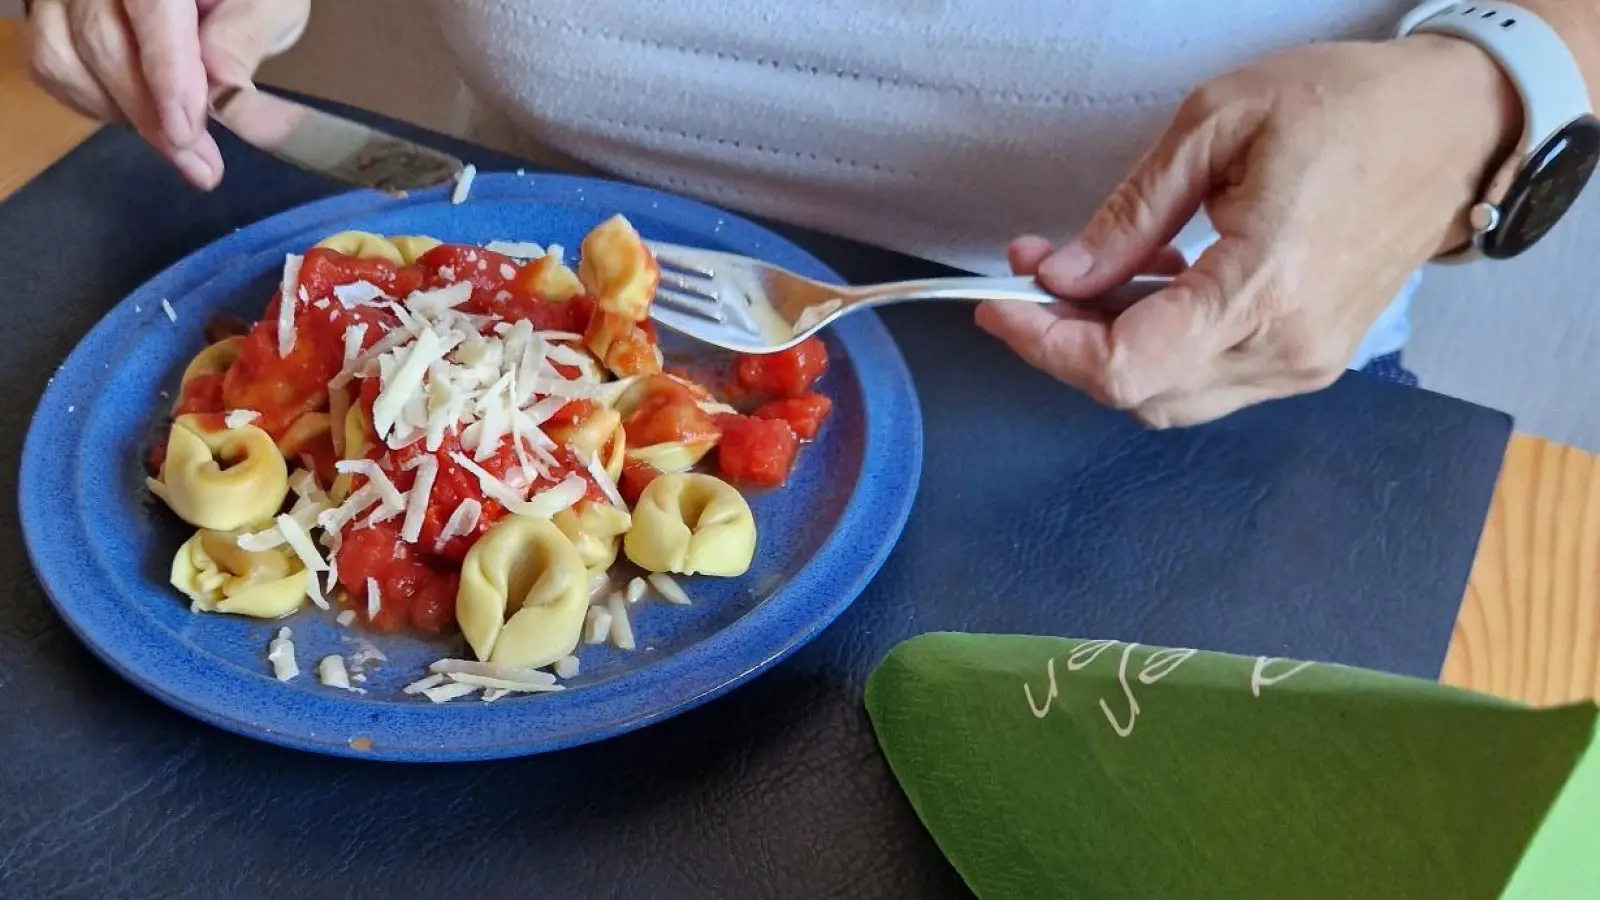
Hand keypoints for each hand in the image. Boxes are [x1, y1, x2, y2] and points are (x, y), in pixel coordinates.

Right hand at [25, 0, 310, 189]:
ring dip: (121, 113)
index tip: (184, 131)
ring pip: (65, 58)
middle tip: (201, 165)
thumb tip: (223, 89)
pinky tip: (140, 116)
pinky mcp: (50, 15)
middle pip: (101, 40)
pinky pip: (51, 67)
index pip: (151, 6)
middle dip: (151, 115)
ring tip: (178, 142)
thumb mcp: (267, 8)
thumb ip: (242, 40)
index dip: (165, 72)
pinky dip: (93, 104)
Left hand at [977, 36, 1520, 427]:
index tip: (998, 306)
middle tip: (1034, 278)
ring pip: (1168, 395)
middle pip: (1136, 390)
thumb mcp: (1216, 128)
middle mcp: (1286, 347)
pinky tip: (1148, 288)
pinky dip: (1159, 347)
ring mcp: (1303, 363)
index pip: (1123, 366)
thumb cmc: (1350, 108)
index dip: (1043, 345)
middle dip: (1065, 340)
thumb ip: (1129, 216)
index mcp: (1263, 288)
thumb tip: (1062, 277)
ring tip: (1085, 277)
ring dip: (1109, 346)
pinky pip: (1208, 379)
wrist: (1455, 126)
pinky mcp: (1309, 359)